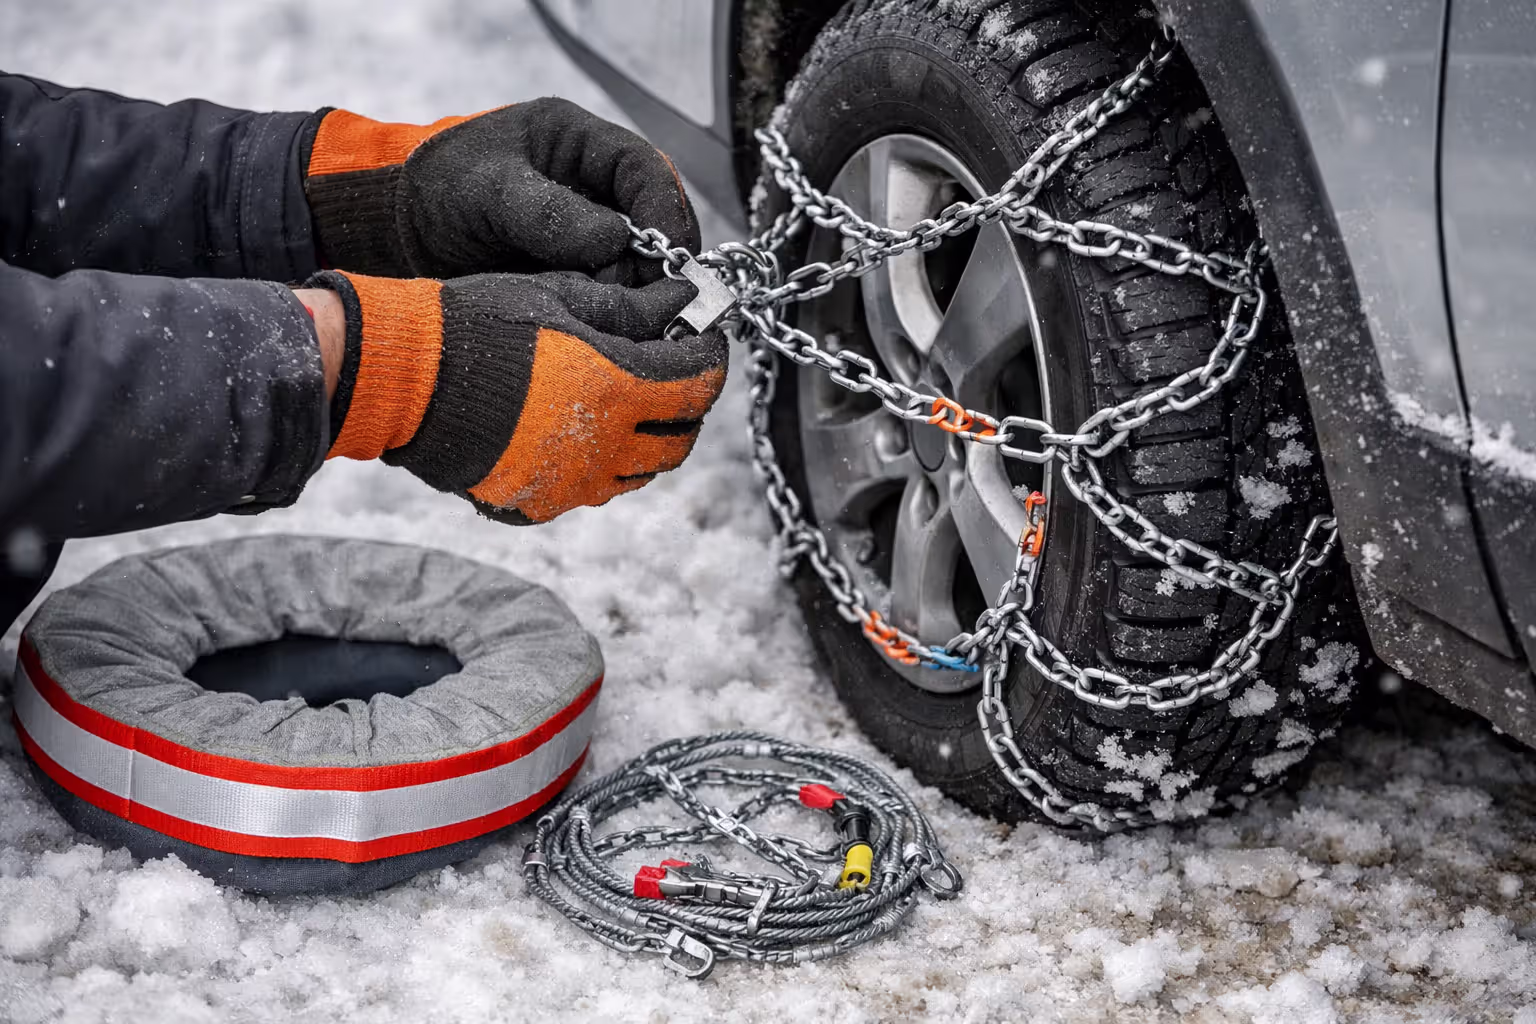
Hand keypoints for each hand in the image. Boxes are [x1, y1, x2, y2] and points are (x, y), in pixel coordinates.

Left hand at [302, 97, 697, 282]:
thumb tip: (615, 242)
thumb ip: (547, 213)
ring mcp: (587, 231)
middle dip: (653, 263)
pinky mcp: (576, 272)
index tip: (669, 255)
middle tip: (641, 299)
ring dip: (631, 292)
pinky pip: (610, 292)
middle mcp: (593, 186)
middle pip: (654, 223)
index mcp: (578, 143)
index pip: (645, 170)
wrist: (394, 234)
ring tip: (602, 311)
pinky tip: (591, 323)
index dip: (666, 211)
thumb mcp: (486, 191)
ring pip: (637, 265)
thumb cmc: (433, 192)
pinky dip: (609, 310)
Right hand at [308, 269, 725, 522]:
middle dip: (688, 407)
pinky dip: (602, 465)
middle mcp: (603, 448)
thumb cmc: (478, 325)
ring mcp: (571, 486)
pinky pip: (592, 491)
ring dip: (649, 440)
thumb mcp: (559, 299)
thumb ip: (630, 309)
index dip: (711, 357)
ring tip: (627, 403)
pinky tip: (579, 431)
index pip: (699, 383)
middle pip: (680, 441)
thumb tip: (685, 304)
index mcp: (615, 389)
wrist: (402, 379)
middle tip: (674, 374)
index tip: (705, 339)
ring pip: (641, 473)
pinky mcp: (540, 506)